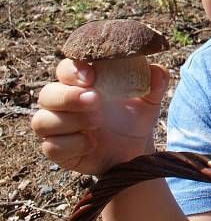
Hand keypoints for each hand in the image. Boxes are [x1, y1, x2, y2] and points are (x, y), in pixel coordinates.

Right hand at [31, 58, 169, 174]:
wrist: (134, 151)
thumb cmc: (134, 118)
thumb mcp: (149, 101)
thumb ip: (154, 83)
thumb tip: (158, 70)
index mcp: (82, 83)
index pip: (66, 69)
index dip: (73, 70)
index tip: (91, 76)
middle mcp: (63, 102)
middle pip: (47, 94)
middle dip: (69, 96)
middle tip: (94, 99)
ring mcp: (57, 127)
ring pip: (43, 120)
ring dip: (70, 121)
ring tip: (97, 123)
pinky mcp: (57, 150)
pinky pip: (51, 146)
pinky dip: (73, 144)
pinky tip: (92, 143)